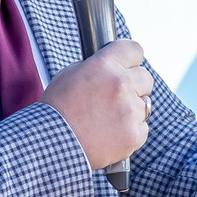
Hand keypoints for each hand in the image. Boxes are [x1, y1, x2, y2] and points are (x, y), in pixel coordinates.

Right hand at [41, 39, 154, 168]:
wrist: (51, 146)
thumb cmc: (57, 110)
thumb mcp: (70, 75)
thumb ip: (98, 66)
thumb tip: (113, 65)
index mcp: (104, 65)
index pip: (134, 50)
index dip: (131, 59)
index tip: (129, 65)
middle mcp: (120, 84)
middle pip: (145, 77)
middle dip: (134, 86)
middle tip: (116, 98)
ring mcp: (130, 110)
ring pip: (145, 104)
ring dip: (131, 110)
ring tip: (108, 119)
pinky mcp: (134, 134)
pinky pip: (142, 128)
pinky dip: (130, 132)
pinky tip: (111, 134)